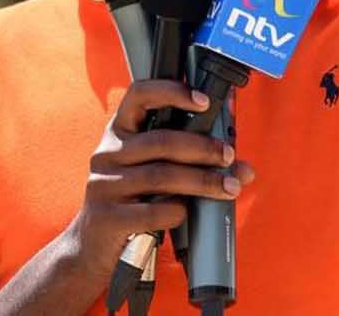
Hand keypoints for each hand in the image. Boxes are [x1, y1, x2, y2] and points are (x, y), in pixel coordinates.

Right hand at [65, 79, 254, 277]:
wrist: (93, 247)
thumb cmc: (134, 202)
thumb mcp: (157, 174)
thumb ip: (196, 164)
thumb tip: (244, 169)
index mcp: (119, 133)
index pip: (139, 95)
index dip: (172, 91)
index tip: (205, 101)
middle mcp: (107, 153)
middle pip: (160, 141)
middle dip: (202, 147)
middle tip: (228, 156)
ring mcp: (103, 185)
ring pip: (161, 176)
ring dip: (202, 180)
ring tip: (228, 187)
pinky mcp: (107, 216)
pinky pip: (152, 210)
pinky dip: (177, 211)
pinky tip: (187, 213)